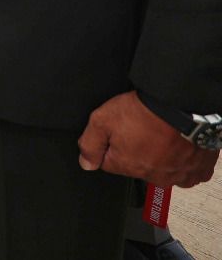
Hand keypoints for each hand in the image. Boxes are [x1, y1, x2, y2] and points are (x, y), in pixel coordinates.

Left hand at [79, 92, 218, 187]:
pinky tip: (179, 145)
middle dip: (136, 150)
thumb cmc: (145, 112)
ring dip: (161, 156)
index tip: (120, 131)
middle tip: (142, 130)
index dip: (111, 143)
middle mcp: (152, 176)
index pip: (109, 162)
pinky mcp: (197, 170)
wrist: (182, 106)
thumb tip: (86, 163)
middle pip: (136, 165)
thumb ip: (89, 143)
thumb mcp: (102, 120)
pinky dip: (183, 160)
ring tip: (161, 135)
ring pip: (162, 168)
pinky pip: (187, 170)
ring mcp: (177, 175)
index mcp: (127, 166)